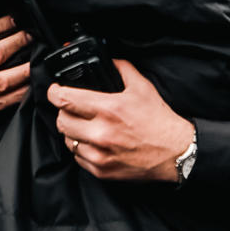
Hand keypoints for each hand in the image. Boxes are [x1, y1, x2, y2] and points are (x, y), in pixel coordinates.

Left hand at [49, 59, 192, 182]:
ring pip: (67, 141)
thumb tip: (108, 59)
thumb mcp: (142, 87)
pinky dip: (82, 150)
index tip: (55, 91)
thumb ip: (122, 68)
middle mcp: (101, 133)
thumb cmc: (159, 121)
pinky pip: (78, 158)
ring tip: (85, 127)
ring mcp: (99, 154)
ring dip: (73, 133)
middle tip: (73, 110)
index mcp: (109, 109)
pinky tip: (94, 143)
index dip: (54, 93)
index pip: (65, 99)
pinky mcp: (101, 171)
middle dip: (64, 113)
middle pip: (61, 121)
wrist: (175, 153)